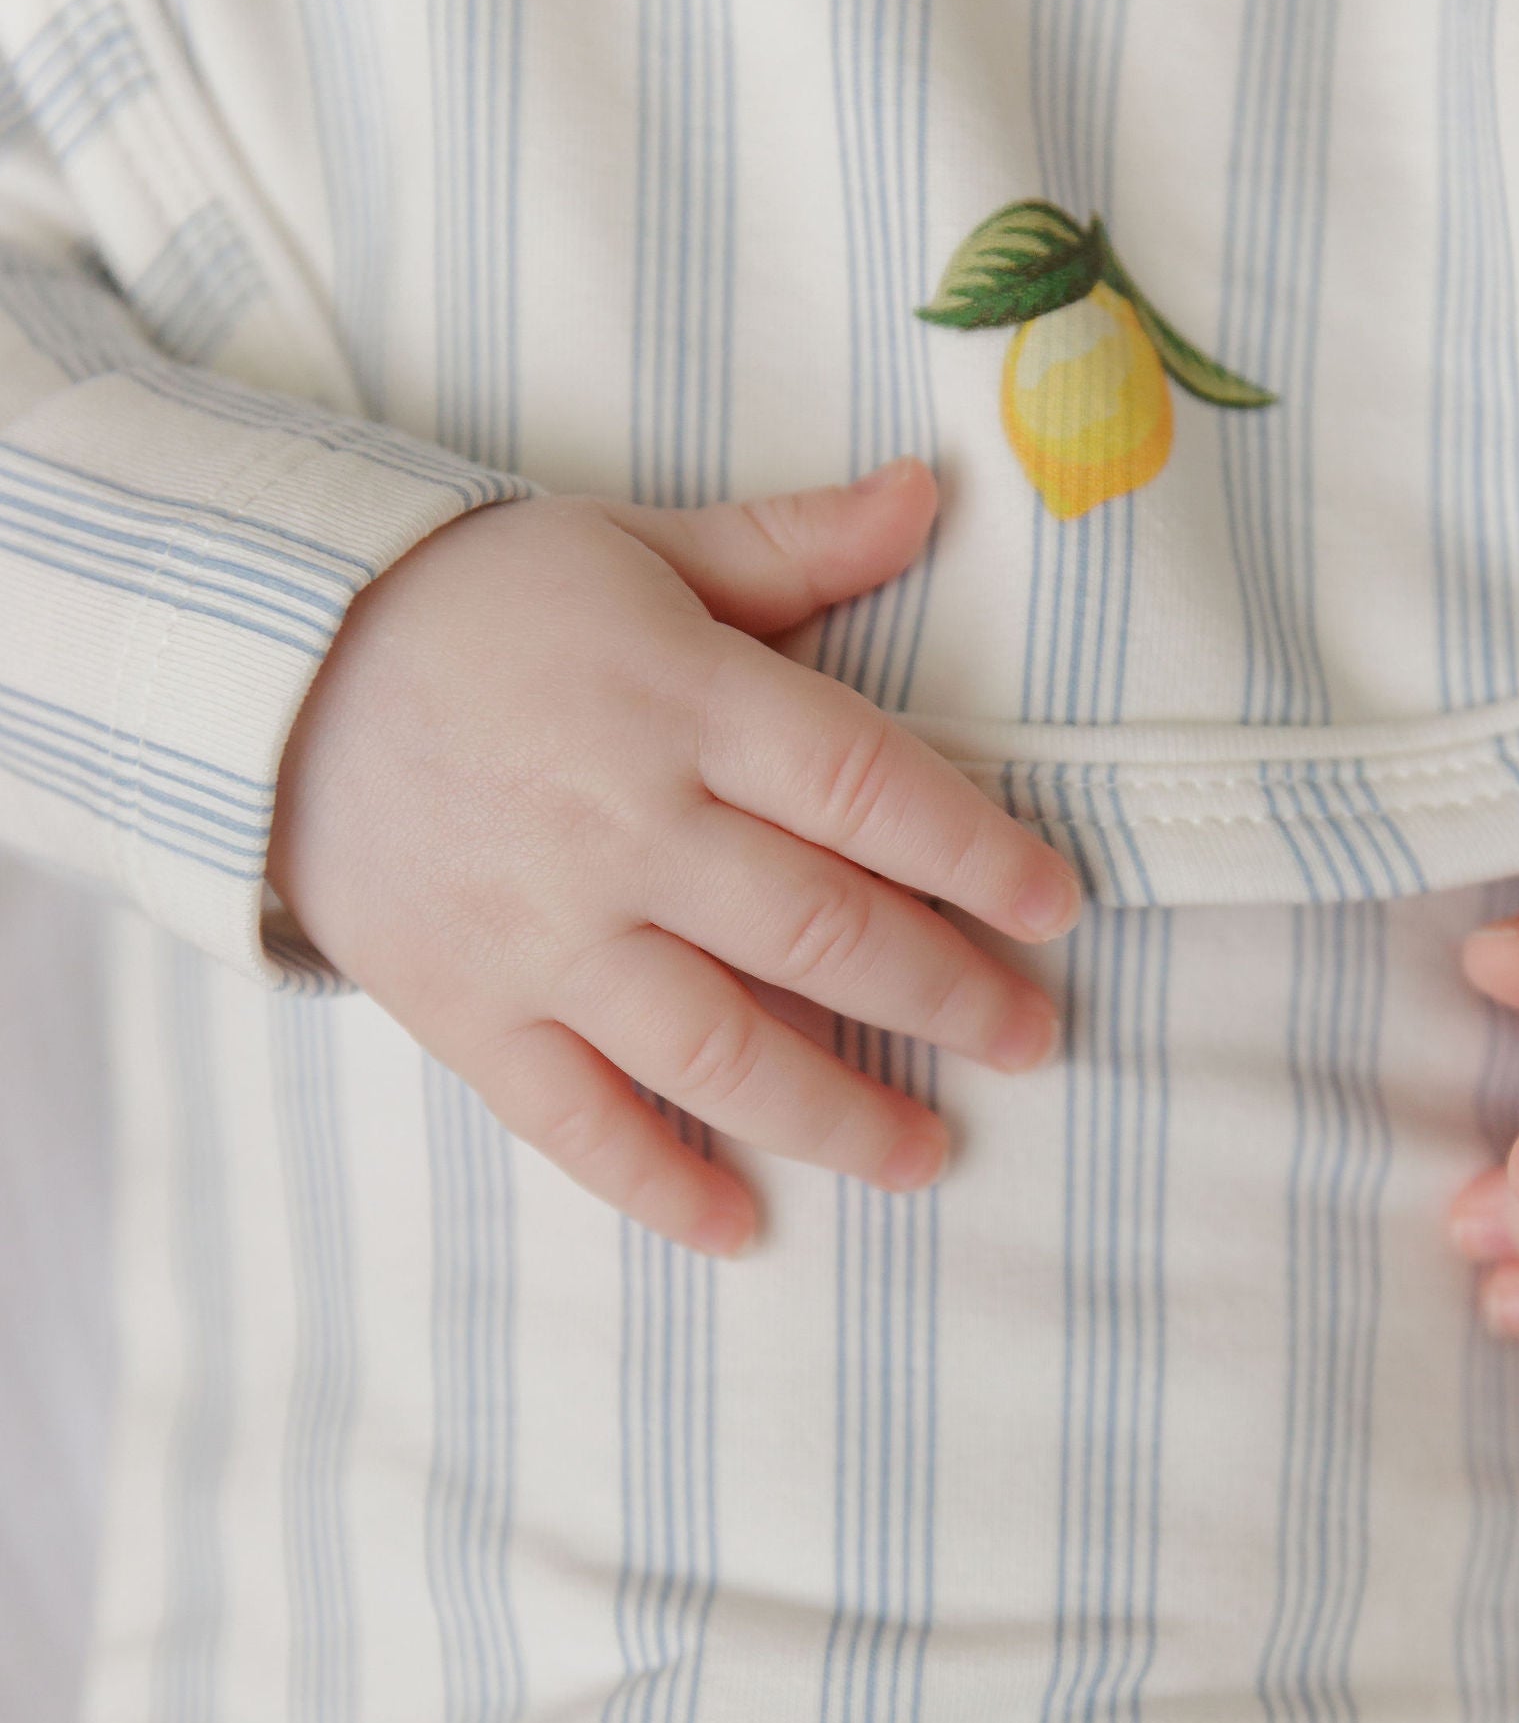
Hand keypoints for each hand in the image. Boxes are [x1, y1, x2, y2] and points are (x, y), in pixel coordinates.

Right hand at [269, 463, 1080, 1254]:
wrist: (262, 668)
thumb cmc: (475, 601)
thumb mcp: (633, 547)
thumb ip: (789, 548)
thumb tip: (931, 492)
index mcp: (681, 699)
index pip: (867, 788)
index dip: (975, 855)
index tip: (1052, 908)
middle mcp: (623, 825)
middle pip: (821, 933)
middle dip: (945, 997)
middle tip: (1031, 1042)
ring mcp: (543, 931)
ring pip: (720, 1047)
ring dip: (837, 1115)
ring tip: (929, 1155)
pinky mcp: (467, 1007)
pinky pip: (574, 1119)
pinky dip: (658, 1184)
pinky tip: (739, 1230)